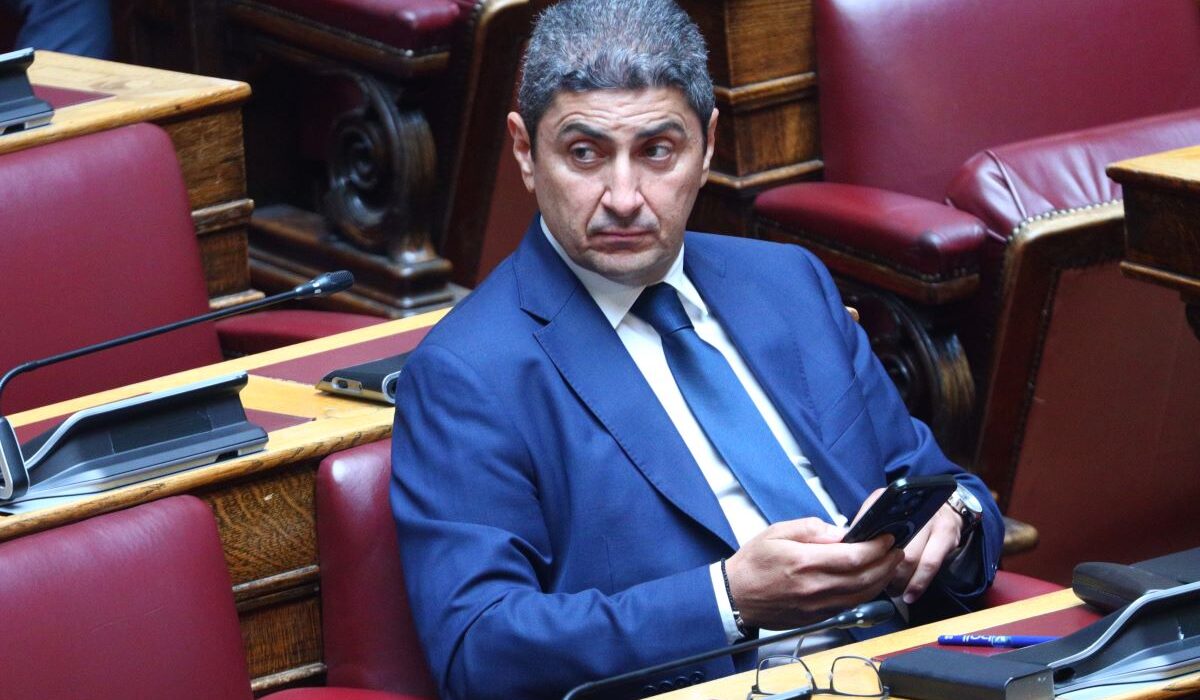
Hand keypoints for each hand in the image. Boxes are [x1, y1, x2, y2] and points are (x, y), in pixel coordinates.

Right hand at [724, 517, 903, 629]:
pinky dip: (867, 593)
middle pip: (865, 578)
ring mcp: (818, 606)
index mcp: (805, 562)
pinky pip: (851, 606)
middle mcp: (815, 588)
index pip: (854, 557)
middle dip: (887, 563)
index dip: (877, 547)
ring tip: (890, 564)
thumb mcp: (778, 532)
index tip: (887, 537)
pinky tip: (870, 581)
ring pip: (863, 595)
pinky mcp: (817, 617)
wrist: (735, 597)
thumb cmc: (753, 563)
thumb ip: (812, 529)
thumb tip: (842, 532)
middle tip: (897, 549)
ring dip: (882, 579)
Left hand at [849, 487, 963, 604]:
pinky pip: (931, 565)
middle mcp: (914, 508)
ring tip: (892, 590)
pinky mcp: (947, 537)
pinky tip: (910, 594)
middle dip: (884, 570)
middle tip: (878, 583)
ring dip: (900, 580)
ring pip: (912, 559)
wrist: (942, 504)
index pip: (873, 524)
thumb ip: (867, 526)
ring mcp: (932, 521)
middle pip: (894, 546)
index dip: (867, 549)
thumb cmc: (907, 514)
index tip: (861, 566)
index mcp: (892, 500)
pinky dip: (918, 584)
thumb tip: (849, 545)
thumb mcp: (884, 512)